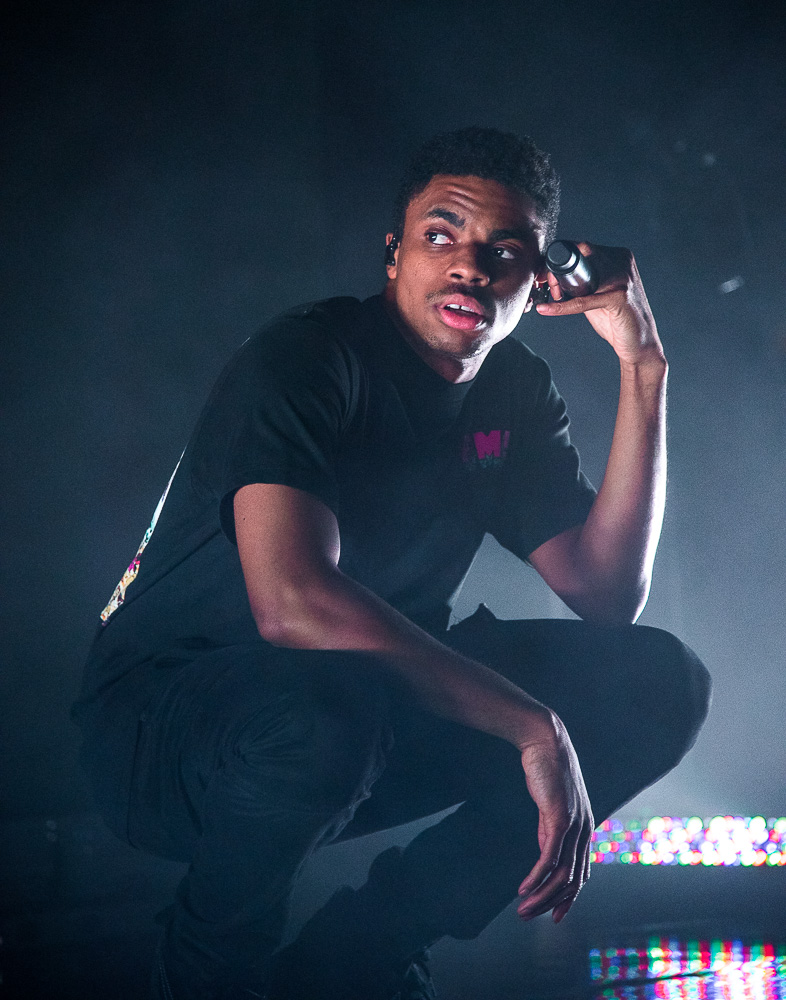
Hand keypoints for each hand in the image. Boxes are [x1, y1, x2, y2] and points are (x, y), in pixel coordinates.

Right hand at [516, 711, 593, 923]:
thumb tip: (546, 854)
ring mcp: (574, 825)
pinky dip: (537, 877)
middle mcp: (584, 831)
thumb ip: (552, 830)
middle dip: (551, 903)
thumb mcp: (551, 807)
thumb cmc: (547, 771)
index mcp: (585, 829)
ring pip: (561, 874)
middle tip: (529, 917)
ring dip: (541, 896)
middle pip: (572, 880)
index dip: (568, 898)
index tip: (553, 914)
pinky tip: (523, 888)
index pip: (581, 874)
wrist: (546, 741)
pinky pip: (549, 857)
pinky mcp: (560, 818)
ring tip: (523, 909)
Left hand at [537, 242, 665, 368]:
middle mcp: (622, 261)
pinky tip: (546, 309)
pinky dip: (562, 306)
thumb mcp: (598, 294)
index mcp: (618, 256)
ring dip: (559, 286)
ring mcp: (622, 277)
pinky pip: (582, 300)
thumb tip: (553, 277)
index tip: (548, 275)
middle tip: (548, 286)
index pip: (582, 247)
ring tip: (551, 296)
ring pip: (581, 275)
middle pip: (580, 256)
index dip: (561, 259)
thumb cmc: (617, 319)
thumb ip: (583, 282)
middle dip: (557, 270)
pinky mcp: (619, 297)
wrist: (639, 343)